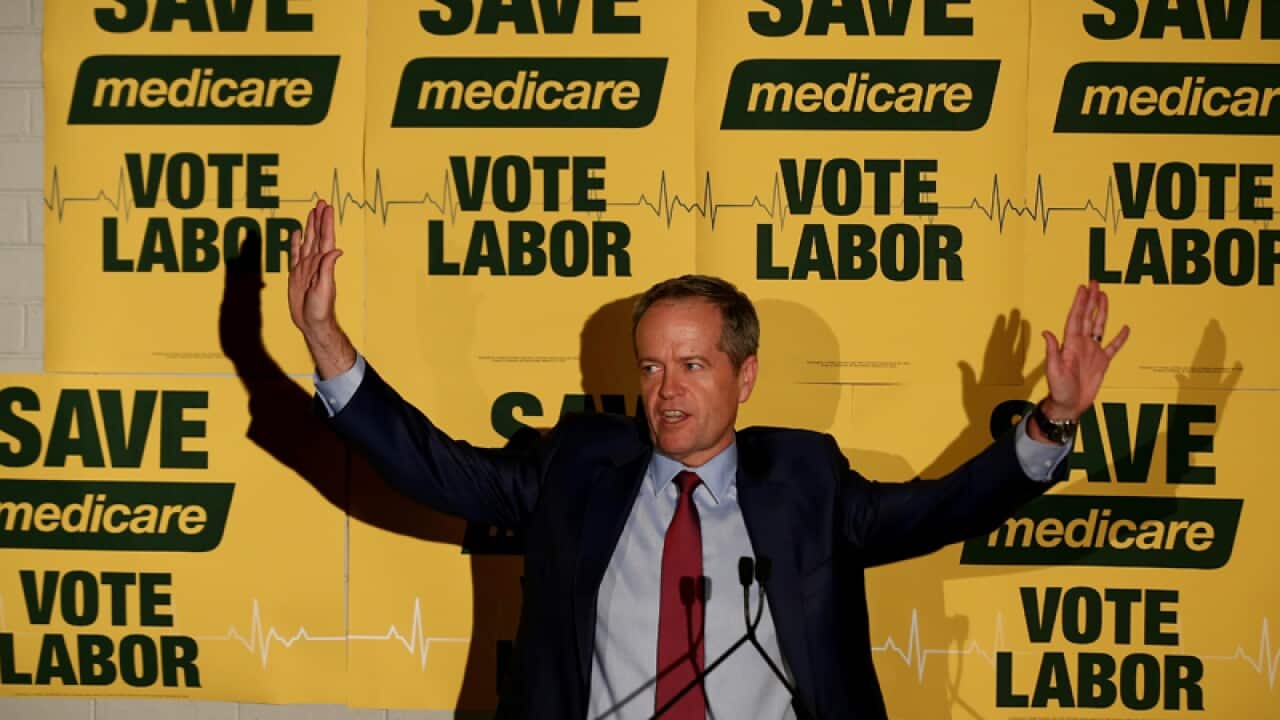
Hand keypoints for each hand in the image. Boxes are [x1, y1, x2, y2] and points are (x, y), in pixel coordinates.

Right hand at [288, 199, 341, 334]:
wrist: (311, 322)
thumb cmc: (321, 309)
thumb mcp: (325, 288)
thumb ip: (328, 268)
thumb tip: (336, 250)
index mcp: (323, 264)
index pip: (325, 238)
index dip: (326, 223)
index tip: (327, 208)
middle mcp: (315, 262)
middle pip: (317, 236)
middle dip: (319, 219)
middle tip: (321, 202)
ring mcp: (305, 267)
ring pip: (307, 241)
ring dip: (310, 226)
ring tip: (311, 212)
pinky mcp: (296, 274)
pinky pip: (295, 254)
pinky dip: (296, 242)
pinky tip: (297, 232)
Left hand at [1040, 280, 1129, 419]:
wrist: (1069, 405)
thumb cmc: (1059, 389)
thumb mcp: (1054, 370)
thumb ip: (1052, 351)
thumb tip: (1047, 332)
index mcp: (1070, 344)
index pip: (1076, 318)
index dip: (1080, 303)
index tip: (1083, 288)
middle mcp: (1081, 344)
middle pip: (1087, 317)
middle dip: (1091, 300)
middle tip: (1094, 283)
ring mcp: (1092, 352)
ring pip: (1099, 326)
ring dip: (1101, 311)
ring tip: (1104, 295)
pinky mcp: (1101, 362)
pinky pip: (1113, 347)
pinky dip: (1119, 338)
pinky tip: (1125, 328)